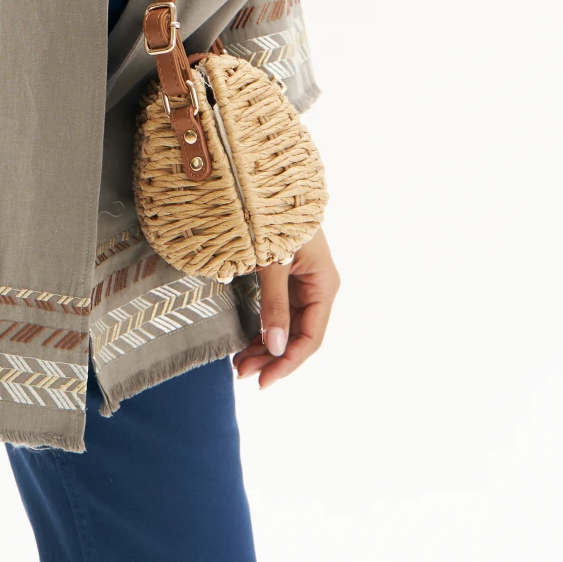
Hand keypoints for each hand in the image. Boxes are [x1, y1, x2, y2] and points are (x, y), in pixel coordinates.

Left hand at [233, 228, 339, 388]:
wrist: (264, 181)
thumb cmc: (273, 217)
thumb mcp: (272, 262)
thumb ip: (274, 304)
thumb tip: (275, 347)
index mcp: (324, 284)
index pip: (311, 337)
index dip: (288, 362)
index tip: (263, 381)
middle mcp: (317, 287)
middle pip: (298, 335)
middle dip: (271, 357)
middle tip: (241, 373)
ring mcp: (302, 282)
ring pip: (287, 326)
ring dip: (264, 347)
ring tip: (238, 364)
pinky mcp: (286, 277)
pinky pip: (278, 312)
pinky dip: (262, 329)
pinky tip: (245, 344)